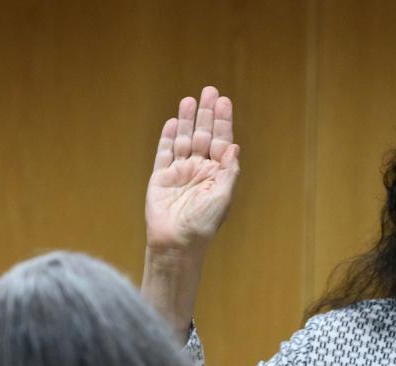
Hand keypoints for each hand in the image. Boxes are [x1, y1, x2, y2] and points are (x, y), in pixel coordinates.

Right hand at [145, 86, 239, 253]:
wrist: (176, 243)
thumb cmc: (203, 225)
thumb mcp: (222, 198)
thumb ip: (228, 172)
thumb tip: (234, 146)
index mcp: (217, 175)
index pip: (222, 142)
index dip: (223, 122)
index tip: (224, 102)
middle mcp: (199, 170)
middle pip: (204, 135)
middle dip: (207, 114)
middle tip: (210, 91)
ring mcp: (179, 172)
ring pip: (184, 140)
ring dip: (188, 120)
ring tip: (190, 99)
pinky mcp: (161, 177)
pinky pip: (164, 153)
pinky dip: (168, 137)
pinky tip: (174, 122)